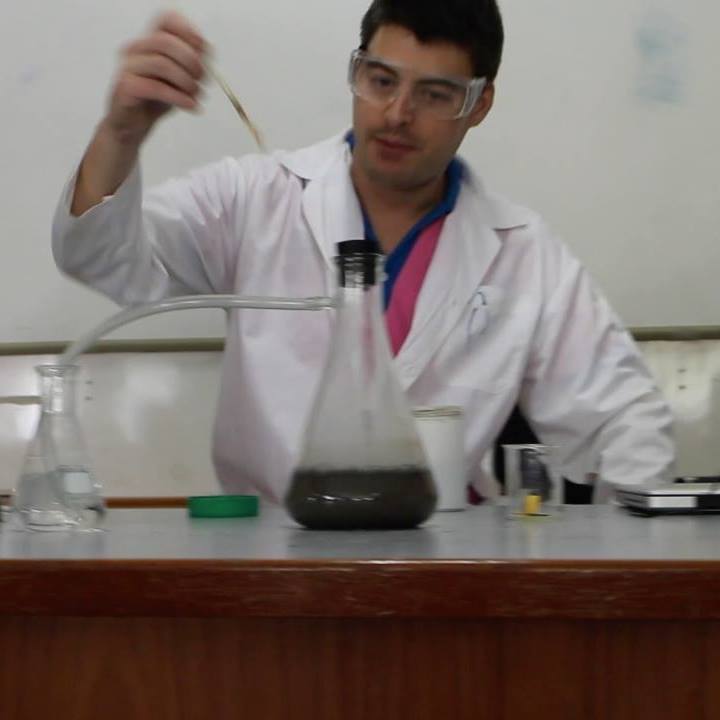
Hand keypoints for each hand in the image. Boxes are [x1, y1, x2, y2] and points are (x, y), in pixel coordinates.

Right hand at [105, 10, 206, 144]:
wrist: (132, 125)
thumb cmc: (154, 101)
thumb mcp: (179, 80)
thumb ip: (191, 65)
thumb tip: (208, 50)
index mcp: (149, 43)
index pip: (166, 20)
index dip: (188, 31)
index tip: (205, 49)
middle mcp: (136, 49)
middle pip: (165, 41)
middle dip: (191, 61)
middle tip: (202, 80)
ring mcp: (128, 67)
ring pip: (161, 63)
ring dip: (186, 81)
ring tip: (196, 96)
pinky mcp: (125, 87)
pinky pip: (155, 87)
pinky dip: (178, 97)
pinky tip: (190, 105)